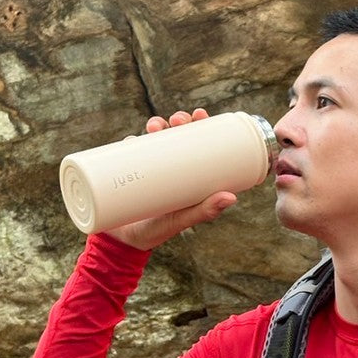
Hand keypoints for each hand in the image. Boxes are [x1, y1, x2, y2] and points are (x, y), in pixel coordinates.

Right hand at [106, 109, 236, 250]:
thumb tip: (232, 197)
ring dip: (156, 125)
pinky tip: (132, 138)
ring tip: (155, 127)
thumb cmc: (158, 231)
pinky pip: (129, 151)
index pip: (197, 143)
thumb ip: (206, 210)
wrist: (125, 243)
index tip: (200, 115)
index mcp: (188, 174)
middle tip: (178, 121)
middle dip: (178, 121)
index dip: (200, 125)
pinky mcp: (128, 171)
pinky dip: (130, 141)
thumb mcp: (183, 220)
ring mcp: (148, 167)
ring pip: (154, 138)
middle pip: (176, 134)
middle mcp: (169, 167)